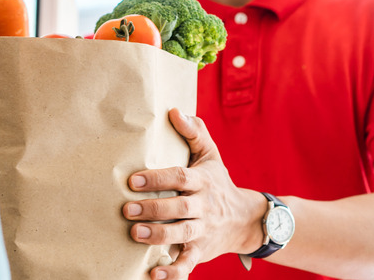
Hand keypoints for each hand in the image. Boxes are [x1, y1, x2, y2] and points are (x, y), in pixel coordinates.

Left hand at [122, 109, 265, 279]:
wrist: (246, 219)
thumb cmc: (217, 182)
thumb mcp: (210, 155)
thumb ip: (193, 132)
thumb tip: (174, 110)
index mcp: (203, 181)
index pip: (180, 178)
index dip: (157, 179)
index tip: (132, 180)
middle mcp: (204, 206)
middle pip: (180, 208)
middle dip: (154, 209)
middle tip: (127, 210)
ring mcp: (203, 231)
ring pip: (183, 235)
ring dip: (159, 237)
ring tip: (135, 235)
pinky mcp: (200, 252)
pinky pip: (187, 264)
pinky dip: (172, 272)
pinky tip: (153, 276)